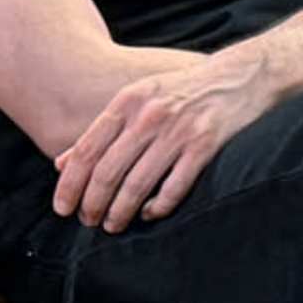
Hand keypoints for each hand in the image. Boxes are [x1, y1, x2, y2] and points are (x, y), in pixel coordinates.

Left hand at [54, 46, 278, 232]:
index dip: (70, 184)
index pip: (87, 150)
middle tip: (88, 222)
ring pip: (137, 184)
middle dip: (93, 204)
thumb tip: (61, 164)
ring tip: (113, 225)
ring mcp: (179, 131)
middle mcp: (149, 115)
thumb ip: (102, 130)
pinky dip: (157, 207)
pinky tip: (149, 214)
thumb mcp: (139, 99)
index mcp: (127, 101)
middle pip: (108, 171)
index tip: (61, 208)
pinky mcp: (206, 146)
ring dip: (120, 212)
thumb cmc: (184, 91)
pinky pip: (174, 187)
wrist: (241, 77)